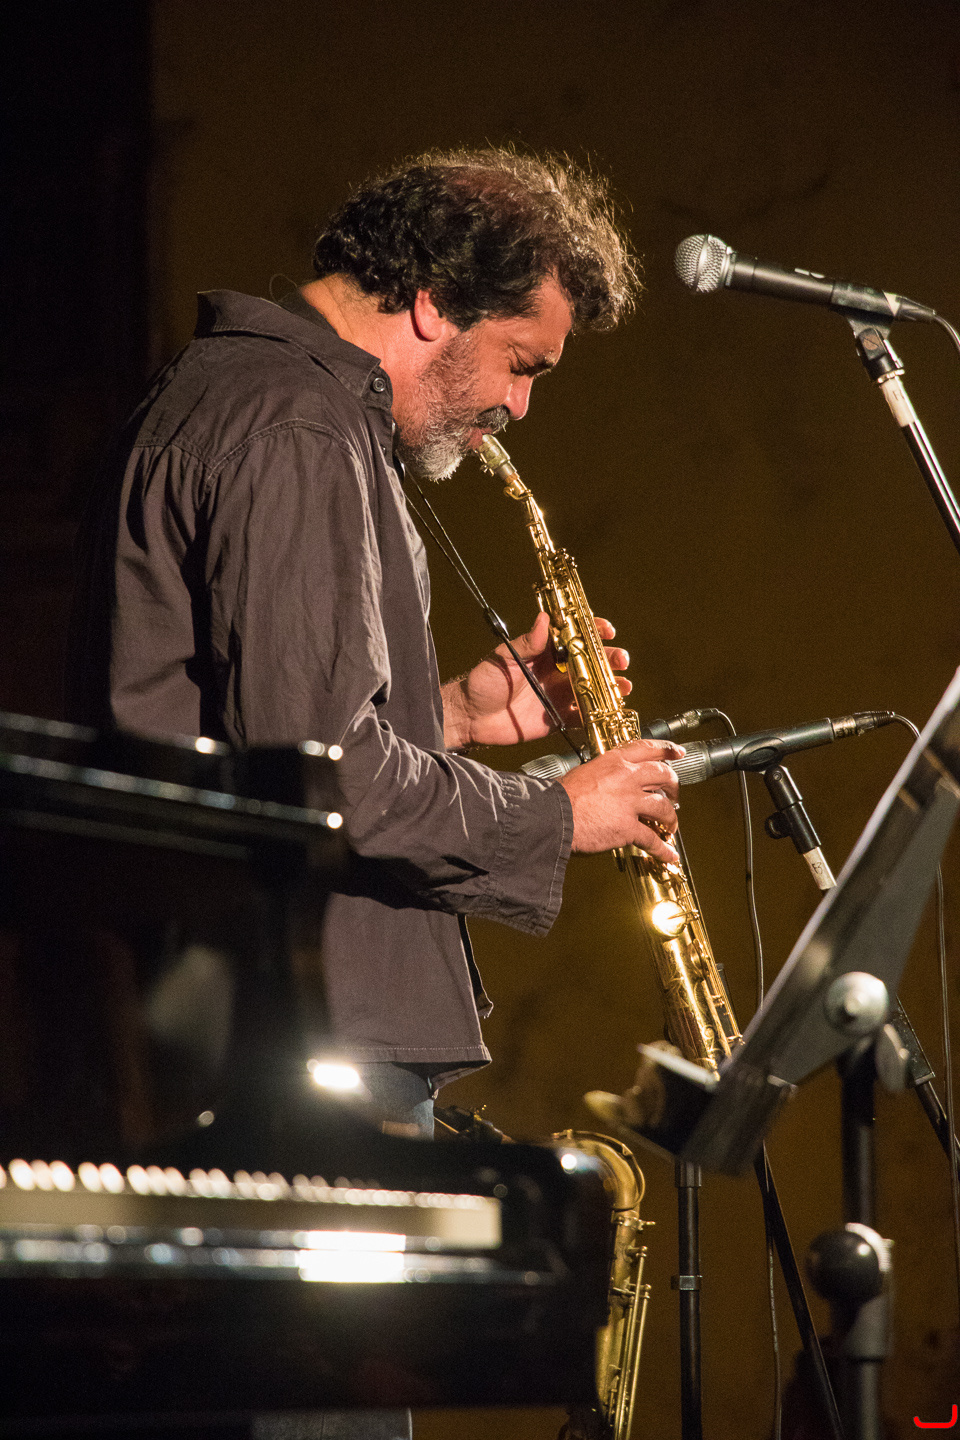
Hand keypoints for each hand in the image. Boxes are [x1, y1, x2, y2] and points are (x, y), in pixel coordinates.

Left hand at [441, 610, 630, 749]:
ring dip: (611, 687)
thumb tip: (544, 618)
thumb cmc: (483, 682)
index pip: (575, 636)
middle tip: (621, 660)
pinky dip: (599, 715)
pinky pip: (583, 717)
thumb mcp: (504, 657)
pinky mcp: (557, 718)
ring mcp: (559, 695)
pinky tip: (611, 712)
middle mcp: (556, 672)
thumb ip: (528, 643)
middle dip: (610, 659)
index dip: (594, 631)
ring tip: (623, 687)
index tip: (607, 630)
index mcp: (546, 652)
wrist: (471, 717)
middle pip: (591, 662)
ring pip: (593, 689)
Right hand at [560, 740, 682, 862]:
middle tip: (675, 795)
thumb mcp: (584, 771)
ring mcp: (630, 803)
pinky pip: (652, 840)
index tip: (677, 753)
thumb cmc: (561, 796)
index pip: (648, 749)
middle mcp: (627, 778)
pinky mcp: (628, 828)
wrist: (553, 816)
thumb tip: (610, 782)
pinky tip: (669, 854)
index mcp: (615, 761)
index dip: (667, 750)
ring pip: (664, 808)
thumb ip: (603, 774)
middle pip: (664, 776)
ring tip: (670, 826)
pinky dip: (664, 849)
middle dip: (674, 787)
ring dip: (671, 819)